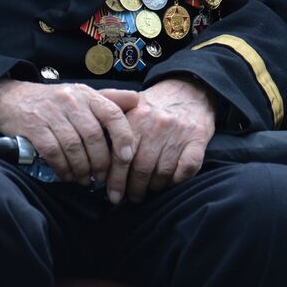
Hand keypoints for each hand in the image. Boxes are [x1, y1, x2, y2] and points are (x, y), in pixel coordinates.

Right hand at [0, 79, 135, 184]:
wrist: (11, 99)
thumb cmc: (54, 102)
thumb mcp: (82, 95)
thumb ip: (110, 100)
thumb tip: (137, 101)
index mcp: (87, 94)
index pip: (113, 113)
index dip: (123, 137)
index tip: (127, 158)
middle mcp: (72, 101)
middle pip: (94, 136)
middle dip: (101, 161)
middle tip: (102, 177)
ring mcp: (52, 114)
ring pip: (74, 147)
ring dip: (82, 168)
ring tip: (85, 179)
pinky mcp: (34, 128)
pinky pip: (54, 153)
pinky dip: (63, 168)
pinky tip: (67, 175)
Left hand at [99, 79, 215, 203]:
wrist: (191, 89)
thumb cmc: (156, 105)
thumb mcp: (131, 106)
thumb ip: (109, 122)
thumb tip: (87, 146)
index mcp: (137, 117)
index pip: (121, 157)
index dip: (115, 181)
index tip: (113, 195)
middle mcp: (158, 124)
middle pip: (141, 169)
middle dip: (134, 189)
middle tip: (132, 197)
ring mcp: (180, 131)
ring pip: (162, 173)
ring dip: (155, 187)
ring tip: (150, 190)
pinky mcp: (199, 137)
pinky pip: (186, 168)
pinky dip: (177, 180)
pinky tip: (171, 181)